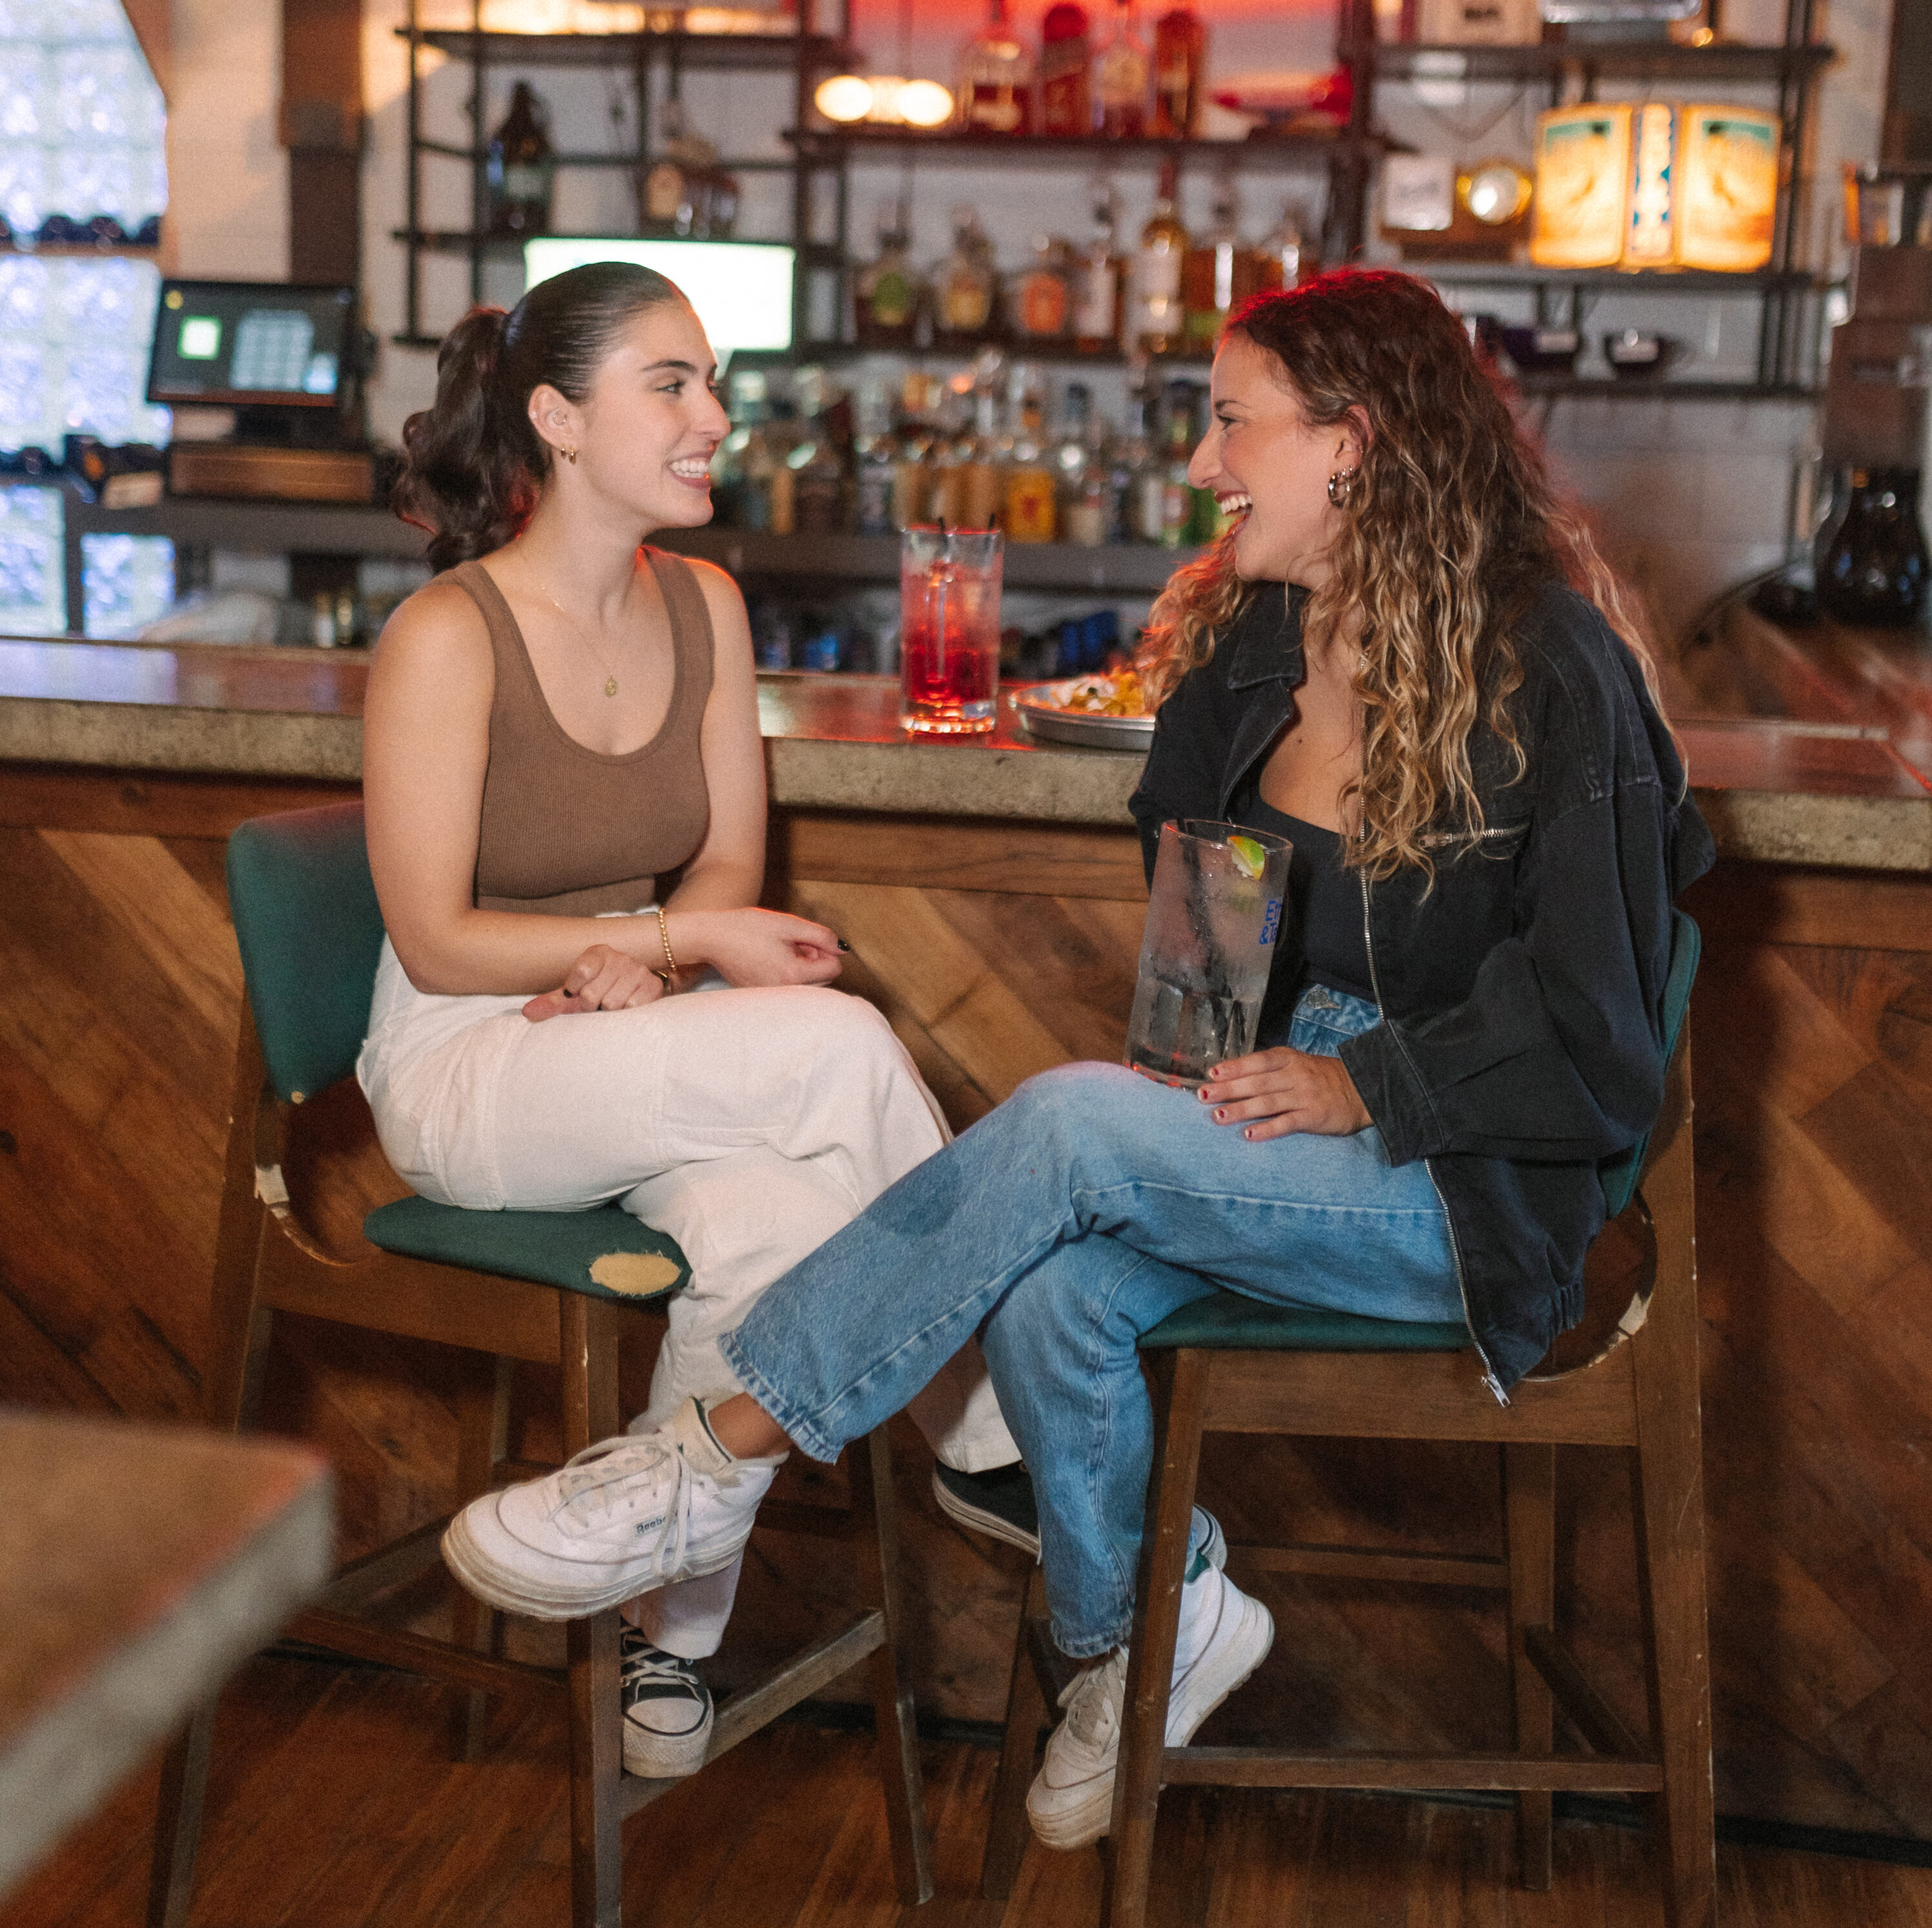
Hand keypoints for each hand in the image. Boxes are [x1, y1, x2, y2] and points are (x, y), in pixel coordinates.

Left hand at [523, 943, 666, 1021]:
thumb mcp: (575, 996)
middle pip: (591, 994)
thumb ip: (553, 1003)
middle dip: (591, 1007)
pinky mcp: (652, 986)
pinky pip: (630, 1007)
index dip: (575, 991)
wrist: (637, 995)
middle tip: (597, 1005)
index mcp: (598, 953)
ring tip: (612, 1007)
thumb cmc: (601, 994)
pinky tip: (627, 1007)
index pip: (580, 972)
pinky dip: (626, 1014)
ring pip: (610, 1004)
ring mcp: (637, 970)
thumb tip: (527, 1012)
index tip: (578, 992)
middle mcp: (619, 957)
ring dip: (609, 1013)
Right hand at [674, 908, 844, 988]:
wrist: (711, 937)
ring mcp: (771, 997)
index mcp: (793, 975)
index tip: (808, 939)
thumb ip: (822, 936)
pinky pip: (788, 989)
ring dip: (803, 967)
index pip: (834, 969)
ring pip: (806, 985)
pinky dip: (787, 974)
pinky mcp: (761, 996)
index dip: (826, 950)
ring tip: (782, 949)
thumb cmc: (747, 928)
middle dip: (816, 960)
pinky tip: (771, 959)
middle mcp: (783, 993)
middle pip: (823, 980)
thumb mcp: (790, 924)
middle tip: (795, 942)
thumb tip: (842, 950)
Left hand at [1199, 1046, 1371, 1140]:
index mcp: (1289, 1059)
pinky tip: (1249, 1135)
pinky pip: (1286, 1123)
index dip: (1235, 1067)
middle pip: (1257, 1082)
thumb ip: (1270, 1069)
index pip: (1258, 1061)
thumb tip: (1233, 1077)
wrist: (1364, 1089)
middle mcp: (1295, 1075)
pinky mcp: (1313, 1117)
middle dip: (1228, 1089)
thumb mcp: (1297, 1064)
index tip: (1212, 1073)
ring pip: (1267, 1102)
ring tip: (1218, 1117)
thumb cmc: (1322, 1077)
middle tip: (1203, 1096)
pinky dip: (1267, 1129)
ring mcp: (1304, 1096)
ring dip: (1240, 1110)